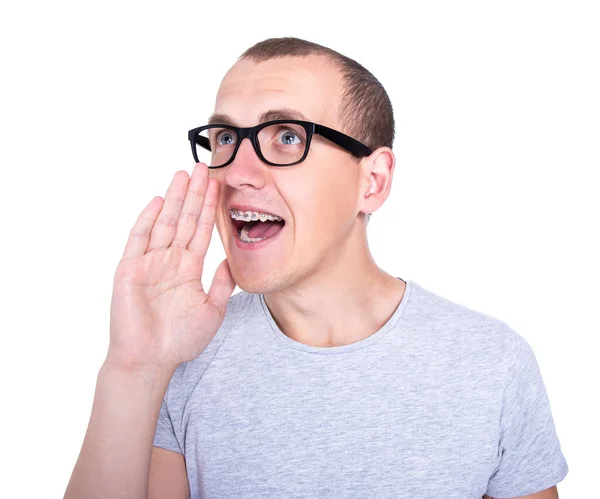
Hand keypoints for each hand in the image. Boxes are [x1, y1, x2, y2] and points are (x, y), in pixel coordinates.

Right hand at [108, 162, 235, 370]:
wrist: (151, 360)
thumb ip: (223, 284)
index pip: (202, 230)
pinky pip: (139, 239)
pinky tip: (158, 201)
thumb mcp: (213, 310)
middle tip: (203, 167)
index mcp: (188, 268)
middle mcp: (170, 260)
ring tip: (184, 174)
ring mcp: (149, 262)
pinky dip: (148, 220)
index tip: (219, 185)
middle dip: (194, 194)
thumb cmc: (180, 339)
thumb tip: (234, 261)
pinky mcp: (130, 269)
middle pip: (185, 219)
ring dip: (174, 198)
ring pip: (165, 223)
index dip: (210, 207)